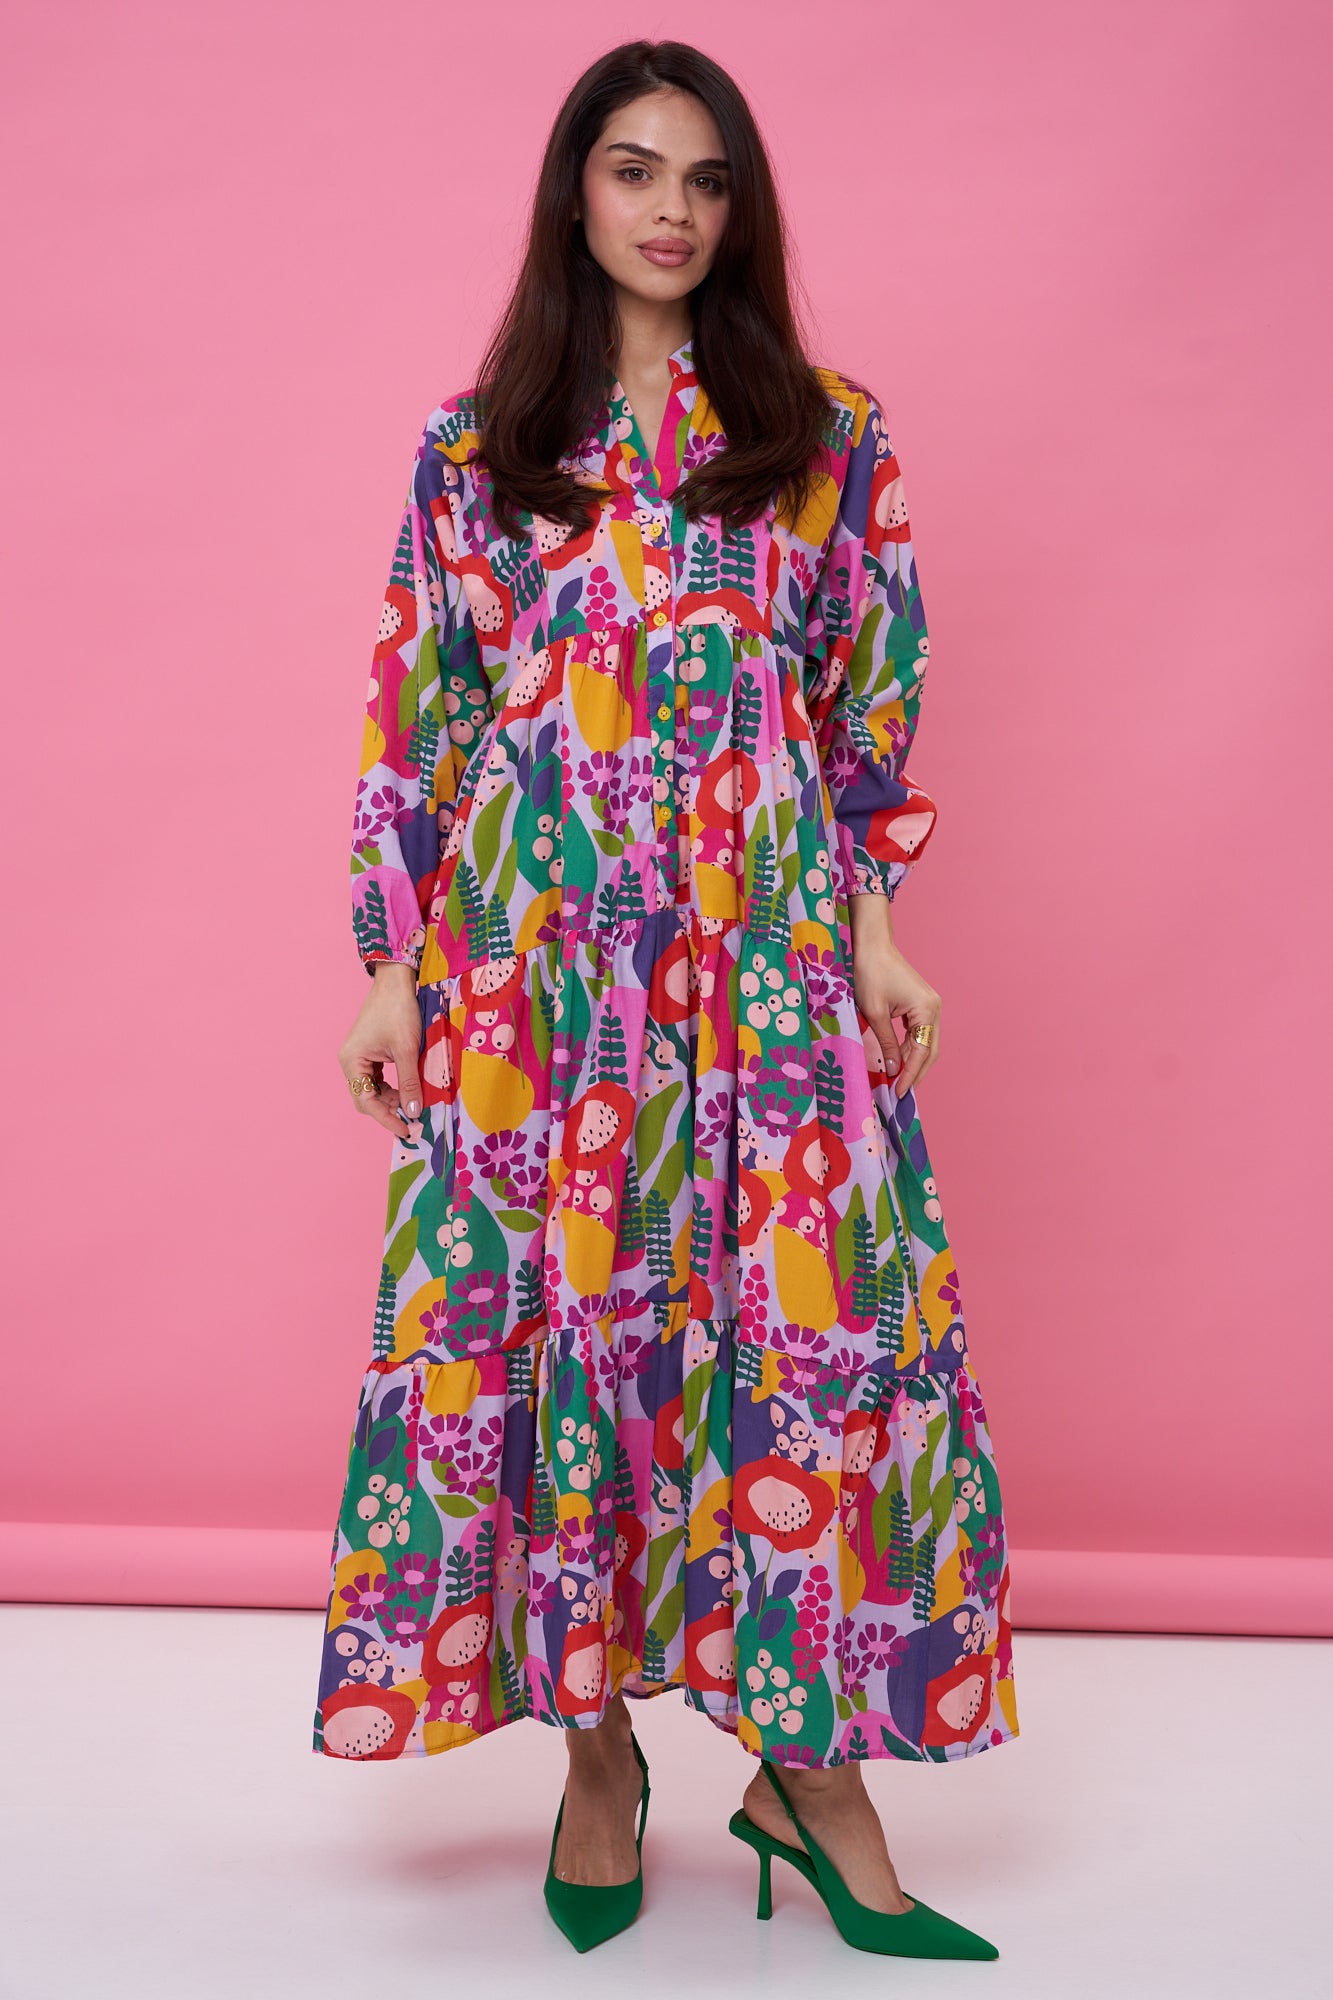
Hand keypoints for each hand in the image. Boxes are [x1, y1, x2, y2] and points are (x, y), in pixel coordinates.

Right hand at [337, 962, 424, 1139]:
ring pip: (372, 1090)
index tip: (407, 1131)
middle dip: (388, 1111)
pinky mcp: (369, 1053)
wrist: (396, 981)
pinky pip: (377, 1079)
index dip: (386, 1119)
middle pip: (365, 1099)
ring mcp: (358, 1057)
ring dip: (391, 1100)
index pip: (366, 1102)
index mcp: (352, 1061)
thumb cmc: (399, 1010)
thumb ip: (409, 1083)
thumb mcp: (407, 1050)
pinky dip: (391, 1088)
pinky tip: (407, 1091)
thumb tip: (413, 1112)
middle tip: (413, 1121)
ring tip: (413, 1106)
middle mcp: (350, 1061)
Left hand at [848, 895, 941, 1098]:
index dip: (910, 1075)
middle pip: (930, 1051)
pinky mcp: (922, 1004)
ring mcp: (931, 1006)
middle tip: (900, 1094)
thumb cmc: (870, 974)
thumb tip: (893, 1072)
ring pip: (926, 1044)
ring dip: (913, 1064)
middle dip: (916, 1074)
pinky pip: (920, 1034)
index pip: (921, 1052)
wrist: (871, 945)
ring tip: (898, 1083)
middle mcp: (935, 1009)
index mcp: (927, 1010)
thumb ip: (887, 1044)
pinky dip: (911, 1050)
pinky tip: (899, 1063)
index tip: (899, 1094)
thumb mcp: (874, 1014)